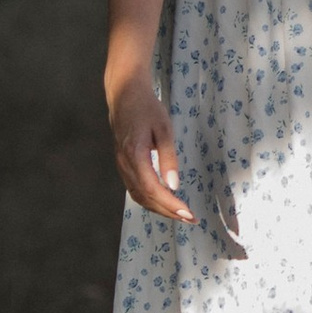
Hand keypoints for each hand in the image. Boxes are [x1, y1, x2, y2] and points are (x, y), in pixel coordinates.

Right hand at [108, 71, 191, 225]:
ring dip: (159, 208)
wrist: (124, 93)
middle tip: (190, 219)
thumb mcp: (163, 128)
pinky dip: (150, 199)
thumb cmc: (147, 108)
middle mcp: (125, 165)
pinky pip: (135, 188)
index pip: (153, 189)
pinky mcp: (123, 164)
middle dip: (168, 211)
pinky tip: (164, 201)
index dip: (170, 205)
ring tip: (180, 214)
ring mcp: (121, 165)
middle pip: (145, 198)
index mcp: (134, 156)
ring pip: (138, 196)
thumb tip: (174, 185)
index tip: (188, 214)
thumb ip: (168, 157)